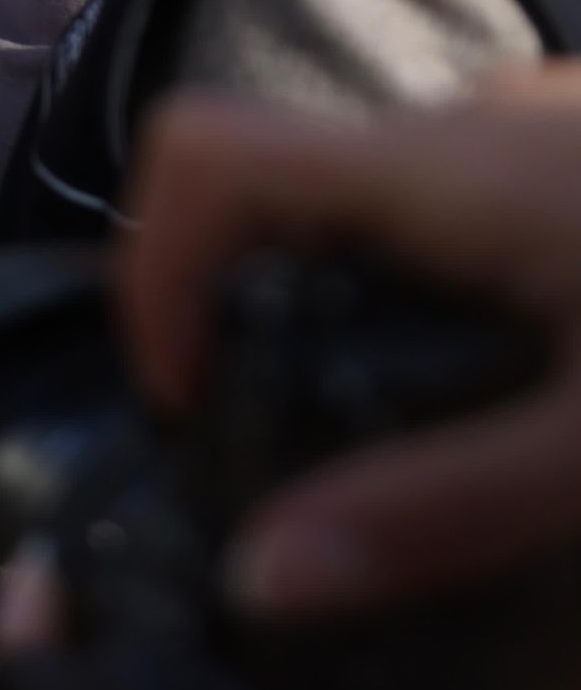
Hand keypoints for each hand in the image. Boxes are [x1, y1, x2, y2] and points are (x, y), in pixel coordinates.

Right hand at [117, 71, 580, 618]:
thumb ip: (436, 508)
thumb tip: (261, 574)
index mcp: (439, 166)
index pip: (198, 153)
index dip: (148, 271)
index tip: (195, 397)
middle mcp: (469, 115)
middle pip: (275, 180)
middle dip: (256, 308)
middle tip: (320, 441)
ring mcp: (541, 117)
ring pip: (371, 189)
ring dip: (352, 295)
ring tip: (443, 415)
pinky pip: (458, 193)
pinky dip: (438, 274)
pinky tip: (542, 358)